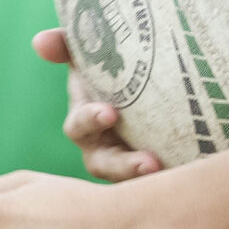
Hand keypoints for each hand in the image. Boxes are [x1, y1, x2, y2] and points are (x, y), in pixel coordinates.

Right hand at [31, 29, 161, 182]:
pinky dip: (171, 179)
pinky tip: (189, 174)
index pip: (81, 124)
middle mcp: (103, 148)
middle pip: (106, 163)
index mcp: (87, 119)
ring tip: (162, 169)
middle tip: (148, 162)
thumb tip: (39, 42)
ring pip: (131, 180)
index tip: (109, 113)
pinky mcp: (156, 175)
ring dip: (146, 177)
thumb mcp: (91, 55)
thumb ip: (66, 45)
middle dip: (122, 163)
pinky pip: (158, 185)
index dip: (91, 120)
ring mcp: (128, 165)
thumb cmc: (114, 72)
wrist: (157, 92)